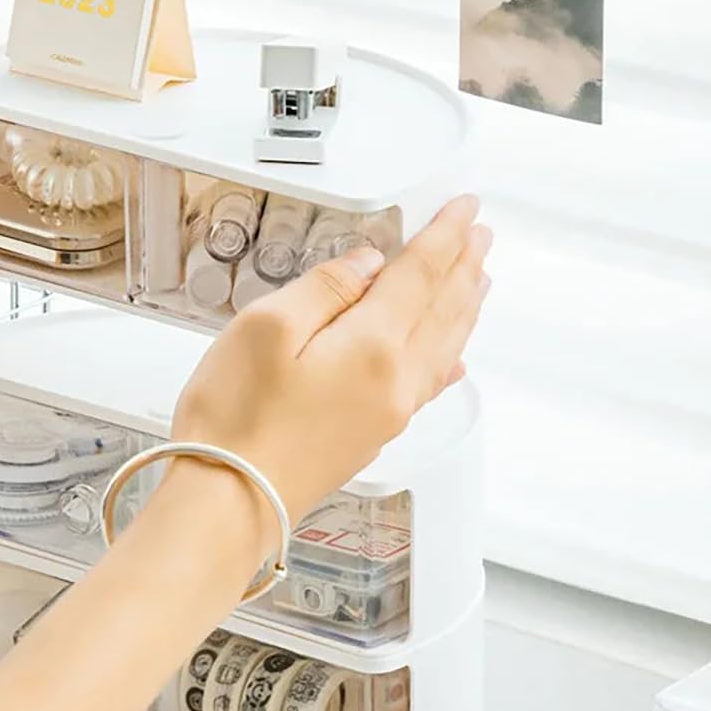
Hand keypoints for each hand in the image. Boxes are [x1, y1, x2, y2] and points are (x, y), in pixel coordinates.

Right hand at [171, 194, 490, 522]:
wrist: (231, 503)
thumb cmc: (236, 424)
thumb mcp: (266, 328)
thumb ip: (325, 288)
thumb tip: (367, 264)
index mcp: (373, 346)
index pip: (422, 274)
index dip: (445, 235)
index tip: (464, 208)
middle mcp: (395, 381)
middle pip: (443, 309)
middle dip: (464, 266)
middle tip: (479, 234)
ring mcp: (389, 413)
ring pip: (445, 346)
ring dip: (464, 307)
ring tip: (479, 281)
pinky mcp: (373, 436)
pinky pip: (429, 384)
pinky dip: (448, 357)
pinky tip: (453, 359)